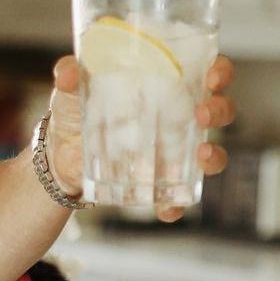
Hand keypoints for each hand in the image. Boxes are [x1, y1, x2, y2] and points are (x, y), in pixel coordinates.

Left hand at [47, 53, 238, 223]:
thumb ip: (71, 73)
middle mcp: (179, 118)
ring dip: (214, 156)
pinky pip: (178, 197)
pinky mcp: (159, 182)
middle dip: (220, 110)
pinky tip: (168, 208)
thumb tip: (67, 73)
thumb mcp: (73, 87)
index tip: (213, 75)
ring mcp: (173, 152)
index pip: (207, 72)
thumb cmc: (77, 110)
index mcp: (168, 86)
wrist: (58, 155)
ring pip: (211, 154)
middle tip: (203, 113)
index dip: (219, 72)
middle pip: (219, 111)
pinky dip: (177, 205)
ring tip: (202, 154)